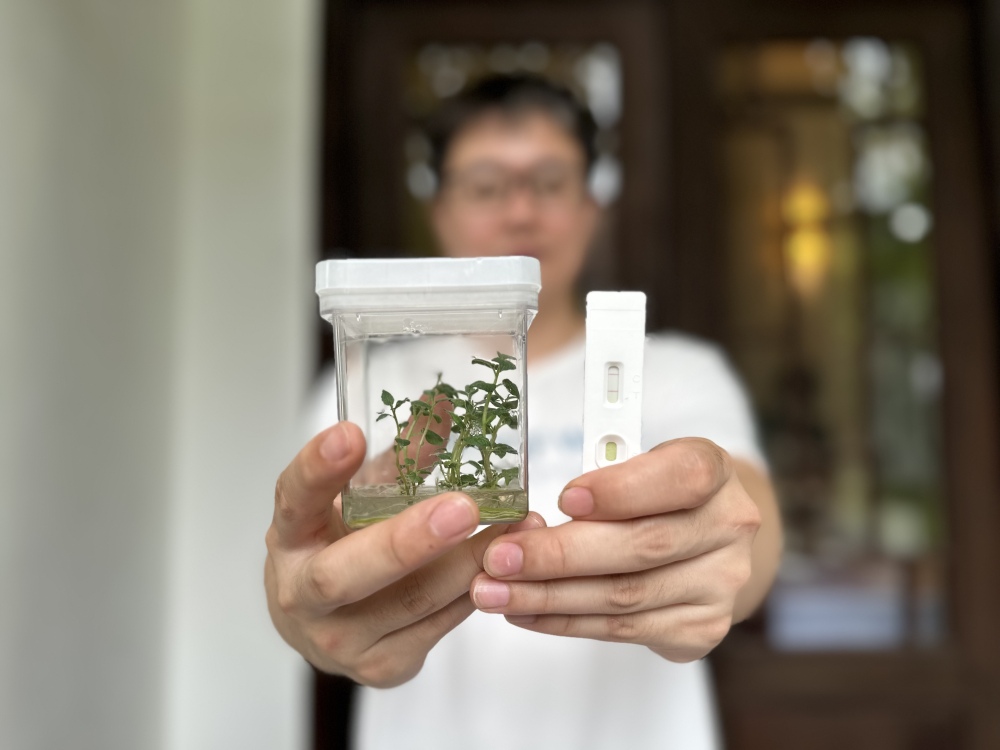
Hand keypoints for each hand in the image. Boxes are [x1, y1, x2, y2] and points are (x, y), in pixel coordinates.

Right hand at [265, 421, 544, 686]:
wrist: (319, 626)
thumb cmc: (339, 546)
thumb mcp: (356, 497)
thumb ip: (397, 458)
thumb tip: (443, 405)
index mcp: (291, 536)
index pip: (294, 498)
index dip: (319, 468)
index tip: (349, 433)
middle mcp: (301, 593)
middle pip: (346, 573)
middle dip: (408, 541)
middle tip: (462, 508)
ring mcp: (339, 638)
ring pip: (411, 600)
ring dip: (470, 561)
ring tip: (518, 528)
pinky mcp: (380, 666)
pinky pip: (438, 625)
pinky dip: (476, 590)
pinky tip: (508, 565)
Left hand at [469, 438, 763, 661]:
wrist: (707, 539)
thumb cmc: (658, 492)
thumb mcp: (641, 461)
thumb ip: (602, 476)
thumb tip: (529, 520)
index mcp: (714, 470)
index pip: (681, 477)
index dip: (622, 490)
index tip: (564, 498)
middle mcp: (729, 528)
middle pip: (641, 547)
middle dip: (559, 555)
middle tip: (499, 559)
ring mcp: (720, 584)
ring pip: (625, 596)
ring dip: (549, 596)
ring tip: (494, 592)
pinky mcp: (701, 627)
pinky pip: (622, 629)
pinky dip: (565, 622)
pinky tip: (525, 612)